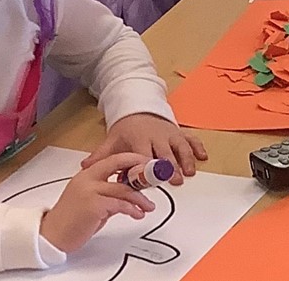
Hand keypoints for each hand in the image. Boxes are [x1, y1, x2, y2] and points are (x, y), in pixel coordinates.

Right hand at [41, 153, 155, 253]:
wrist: (50, 236)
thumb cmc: (69, 220)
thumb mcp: (88, 199)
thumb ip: (105, 192)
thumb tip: (127, 193)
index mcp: (86, 174)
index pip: (113, 159)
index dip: (132, 159)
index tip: (146, 163)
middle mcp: (87, 178)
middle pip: (119, 163)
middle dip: (140, 167)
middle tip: (154, 175)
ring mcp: (90, 191)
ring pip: (123, 188)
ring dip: (140, 198)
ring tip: (149, 206)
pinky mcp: (94, 206)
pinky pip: (120, 204)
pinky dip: (132, 210)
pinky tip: (137, 214)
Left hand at [81, 113, 207, 185]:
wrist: (139, 107)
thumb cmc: (127, 128)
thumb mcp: (112, 140)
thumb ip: (101, 155)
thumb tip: (84, 168)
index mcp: (139, 139)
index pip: (143, 154)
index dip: (145, 167)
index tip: (147, 180)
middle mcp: (157, 136)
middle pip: (164, 153)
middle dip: (169, 167)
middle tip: (174, 180)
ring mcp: (170, 134)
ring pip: (180, 147)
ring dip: (185, 160)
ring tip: (189, 173)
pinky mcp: (179, 132)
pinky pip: (190, 139)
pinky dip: (197, 147)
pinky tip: (203, 157)